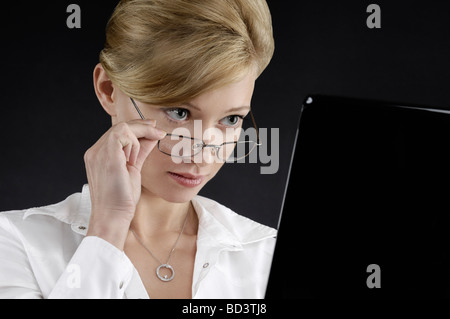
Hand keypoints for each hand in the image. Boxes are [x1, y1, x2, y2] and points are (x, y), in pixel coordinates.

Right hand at [83, 119, 165, 249]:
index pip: (117, 133)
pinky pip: (122, 133)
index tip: (153, 129)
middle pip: (119, 127)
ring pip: (122, 128)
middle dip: (141, 126)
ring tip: (143, 153)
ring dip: (139, 135)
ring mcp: (98, 153)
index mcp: (99, 155)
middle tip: (157, 130)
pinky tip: (137, 155)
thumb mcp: (133, 169)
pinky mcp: (107, 155)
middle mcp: (95, 152)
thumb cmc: (121, 199)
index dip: (137, 128)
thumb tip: (151, 137)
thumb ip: (139, 152)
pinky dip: (135, 141)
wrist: (113, 217)